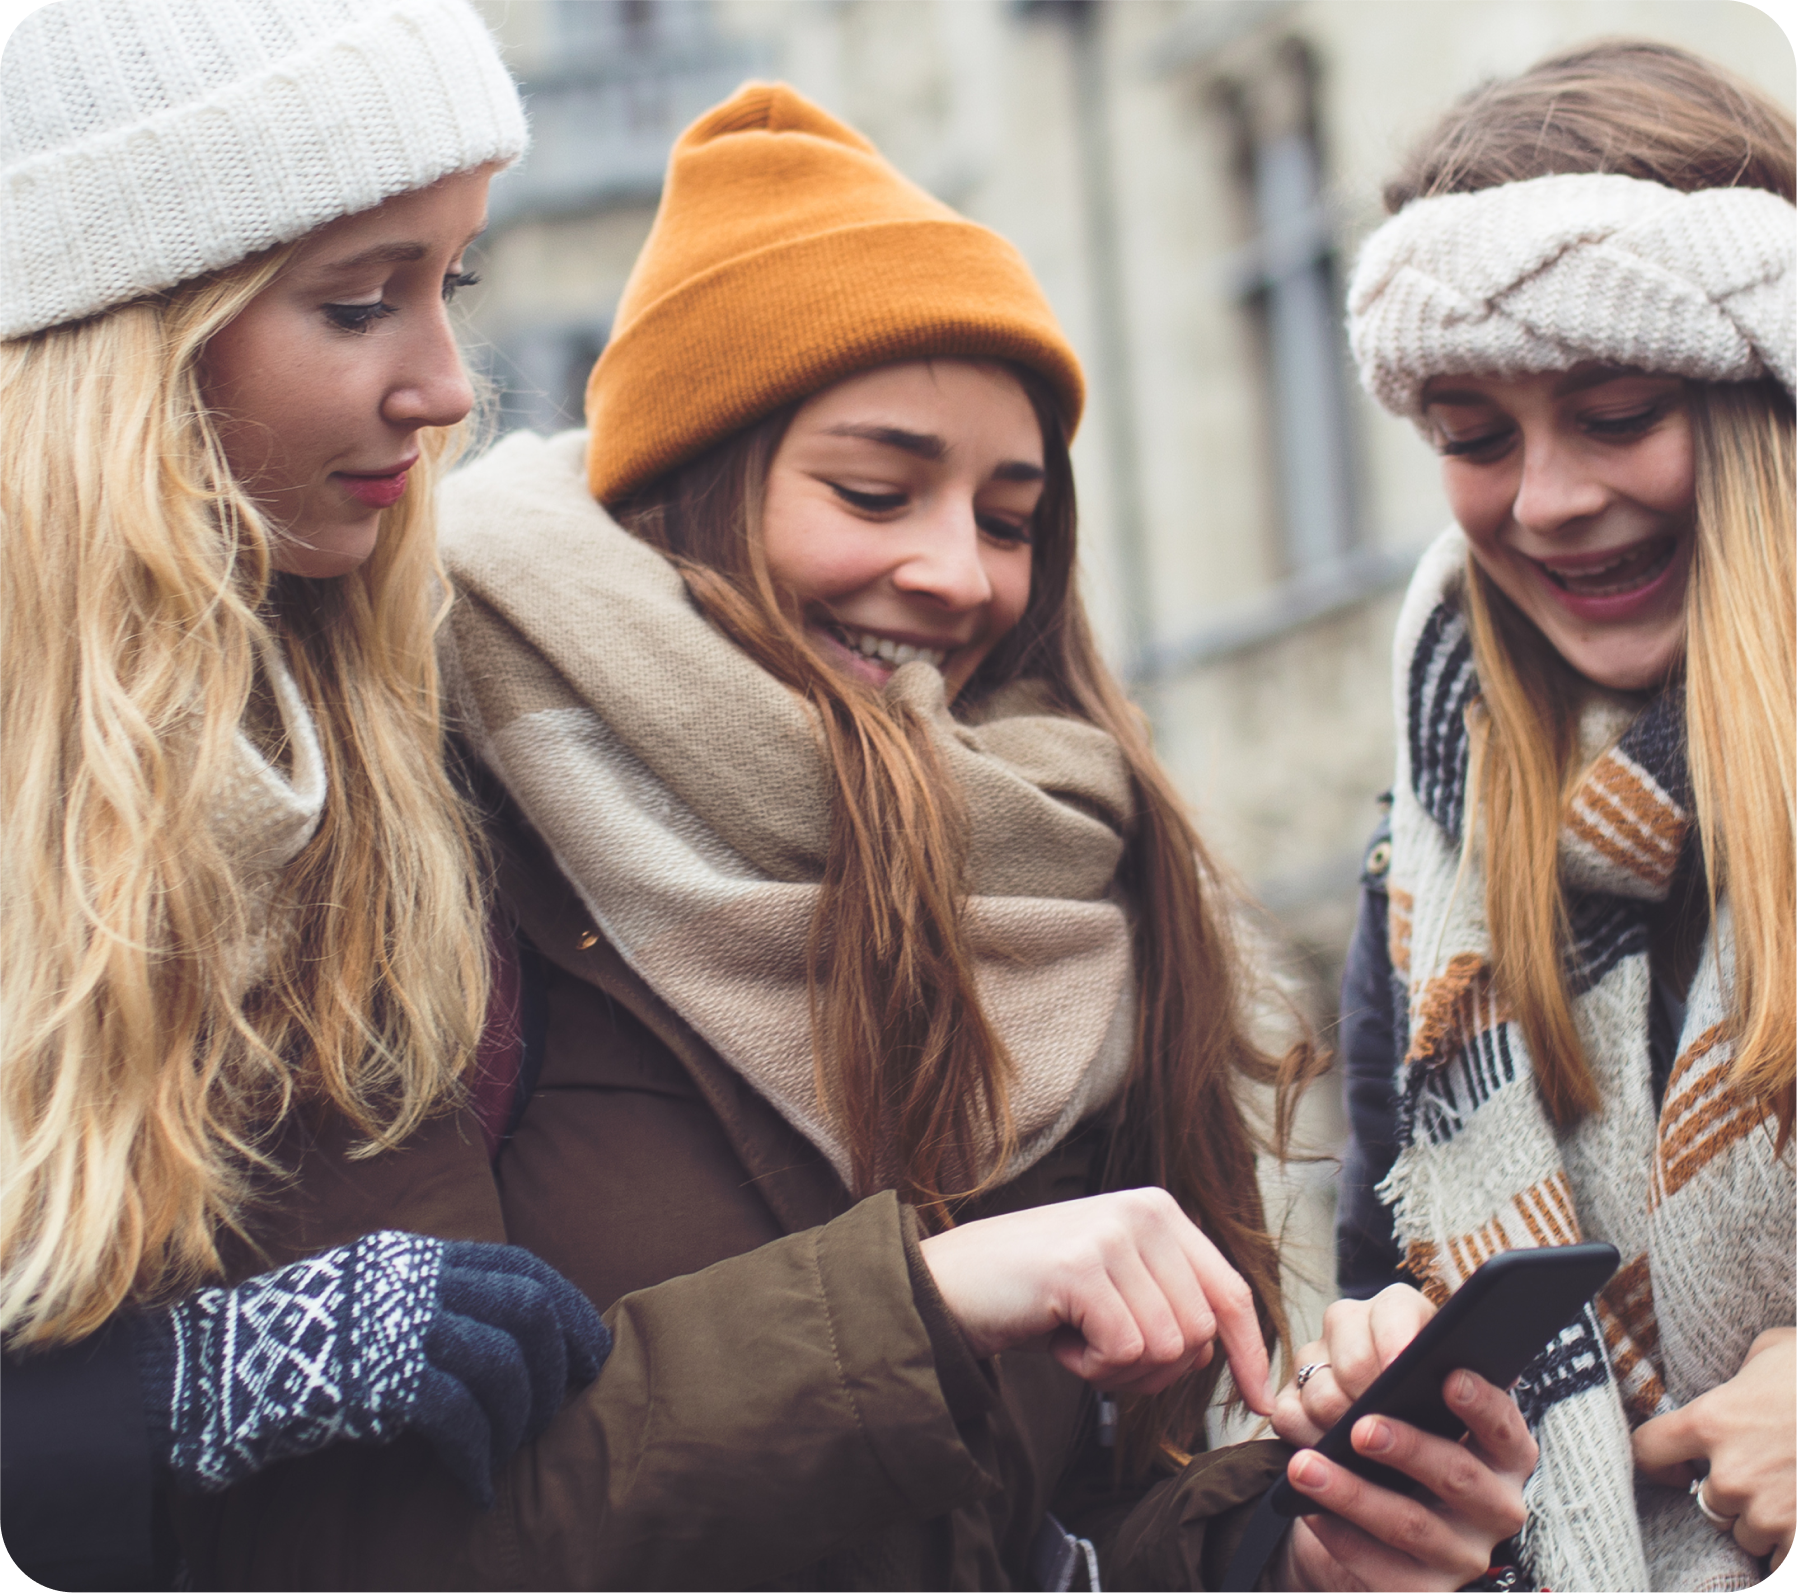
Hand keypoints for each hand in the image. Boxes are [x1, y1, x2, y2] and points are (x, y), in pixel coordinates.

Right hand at [136, 1232, 609, 1502]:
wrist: (203, 1374)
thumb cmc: (289, 1347)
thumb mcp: (367, 1301)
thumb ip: (427, 1304)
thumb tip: (504, 1340)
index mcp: (415, 1255)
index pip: (519, 1267)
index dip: (566, 1310)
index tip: (587, 1355)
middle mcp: (413, 1279)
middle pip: (526, 1306)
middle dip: (560, 1361)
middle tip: (564, 1407)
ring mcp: (394, 1324)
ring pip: (502, 1361)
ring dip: (519, 1417)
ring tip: (506, 1454)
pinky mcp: (376, 1379)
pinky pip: (459, 1415)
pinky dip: (478, 1454)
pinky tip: (475, 1485)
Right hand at [918, 1187, 1273, 1411]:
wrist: (947, 1286)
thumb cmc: (1032, 1294)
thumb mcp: (1115, 1284)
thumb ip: (1168, 1301)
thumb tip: (1222, 1353)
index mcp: (1159, 1212)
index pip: (1229, 1291)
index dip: (1247, 1352)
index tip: (1259, 1400)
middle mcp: (1144, 1212)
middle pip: (1199, 1333)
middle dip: (1154, 1369)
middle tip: (1097, 1352)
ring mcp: (1112, 1235)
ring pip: (1166, 1348)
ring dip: (1117, 1370)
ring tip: (1073, 1338)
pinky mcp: (1082, 1267)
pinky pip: (1125, 1352)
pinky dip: (1091, 1368)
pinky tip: (1058, 1340)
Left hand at [1270, 1286, 1535, 1591]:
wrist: (1357, 1505)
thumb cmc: (1383, 1418)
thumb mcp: (1386, 1374)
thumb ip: (1387, 1355)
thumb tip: (1377, 1365)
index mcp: (1500, 1447)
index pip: (1504, 1425)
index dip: (1481, 1402)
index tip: (1448, 1376)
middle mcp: (1493, 1503)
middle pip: (1457, 1474)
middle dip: (1408, 1448)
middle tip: (1360, 1427)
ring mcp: (1461, 1551)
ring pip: (1410, 1523)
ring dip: (1352, 1493)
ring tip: (1304, 1466)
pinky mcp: (1422, 1588)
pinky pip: (1380, 1568)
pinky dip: (1340, 1536)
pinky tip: (1308, 1510)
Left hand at [1633, 1325, 1796, 1570]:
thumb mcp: (1772, 1351)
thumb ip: (1742, 1374)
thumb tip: (1740, 1379)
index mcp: (1712, 1422)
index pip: (1649, 1450)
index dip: (1658, 1459)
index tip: (1671, 1465)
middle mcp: (1732, 1474)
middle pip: (1708, 1501)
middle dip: (1731, 1491)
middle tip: (1761, 1472)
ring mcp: (1771, 1513)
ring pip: (1747, 1534)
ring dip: (1763, 1521)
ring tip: (1790, 1492)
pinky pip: (1779, 1562)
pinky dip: (1788, 1546)